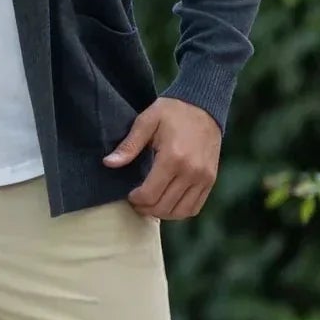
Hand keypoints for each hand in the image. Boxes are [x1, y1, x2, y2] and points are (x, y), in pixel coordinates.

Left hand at [103, 98, 220, 220]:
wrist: (204, 106)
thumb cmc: (172, 112)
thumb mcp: (147, 121)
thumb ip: (129, 145)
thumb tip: (108, 163)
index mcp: (173, 157)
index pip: (150, 194)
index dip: (136, 199)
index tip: (129, 194)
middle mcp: (191, 171)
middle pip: (163, 206)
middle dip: (145, 208)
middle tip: (136, 201)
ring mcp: (203, 178)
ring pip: (179, 212)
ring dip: (162, 212)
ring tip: (150, 203)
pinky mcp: (210, 180)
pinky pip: (194, 208)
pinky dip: (179, 211)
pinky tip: (167, 202)